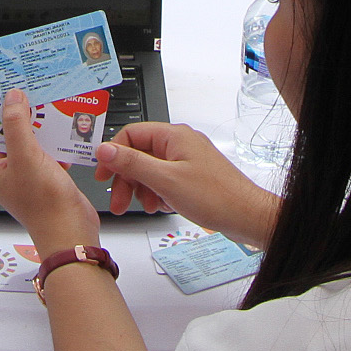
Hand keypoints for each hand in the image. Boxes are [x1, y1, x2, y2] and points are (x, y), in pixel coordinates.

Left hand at [0, 87, 102, 251]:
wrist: (71, 230)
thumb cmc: (44, 205)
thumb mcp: (26, 157)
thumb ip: (17, 125)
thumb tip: (11, 98)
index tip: (8, 86)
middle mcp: (5, 169)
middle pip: (9, 130)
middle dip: (23, 113)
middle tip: (33, 92)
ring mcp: (25, 171)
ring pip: (30, 137)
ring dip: (41, 124)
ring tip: (51, 108)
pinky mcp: (44, 173)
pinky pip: (46, 148)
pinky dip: (54, 138)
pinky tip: (65, 130)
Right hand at [93, 122, 282, 248]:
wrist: (247, 216)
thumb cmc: (215, 197)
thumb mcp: (165, 180)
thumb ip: (132, 163)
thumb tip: (105, 149)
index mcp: (174, 136)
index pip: (131, 134)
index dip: (113, 155)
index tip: (103, 176)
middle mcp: (180, 144)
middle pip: (139, 154)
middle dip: (127, 179)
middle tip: (120, 202)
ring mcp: (187, 160)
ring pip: (151, 170)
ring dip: (142, 189)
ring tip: (146, 207)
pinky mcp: (192, 176)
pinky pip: (164, 180)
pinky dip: (158, 193)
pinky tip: (161, 207)